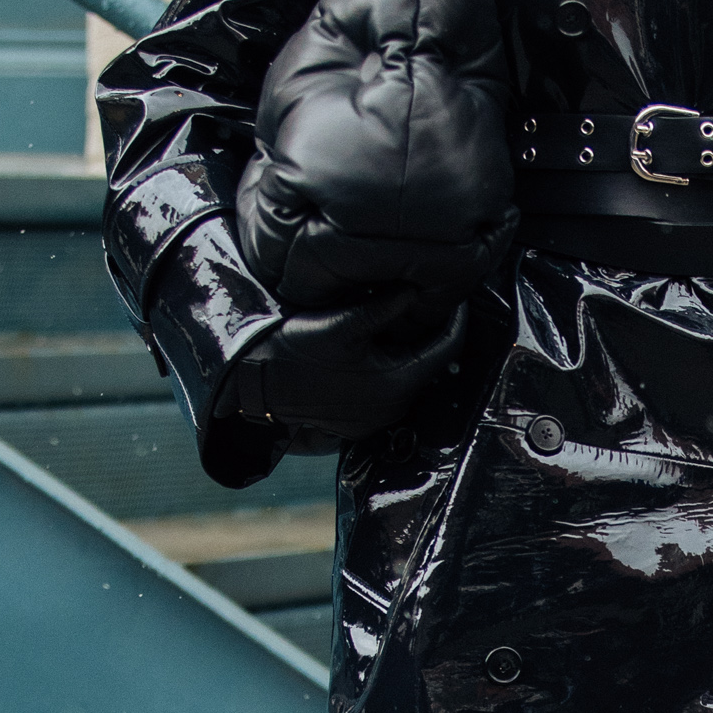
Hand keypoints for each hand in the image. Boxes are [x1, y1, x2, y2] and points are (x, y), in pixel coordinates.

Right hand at [224, 290, 465, 439]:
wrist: (256, 384)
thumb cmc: (296, 350)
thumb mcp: (343, 322)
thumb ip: (385, 307)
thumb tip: (418, 289)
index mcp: (396, 383)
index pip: (446, 350)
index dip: (455, 320)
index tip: (455, 295)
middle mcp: (393, 409)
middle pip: (429, 364)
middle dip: (430, 333)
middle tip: (427, 300)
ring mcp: (377, 420)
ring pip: (409, 376)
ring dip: (409, 350)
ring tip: (400, 318)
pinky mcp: (361, 422)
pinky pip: (389, 390)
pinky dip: (390, 367)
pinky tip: (376, 344)